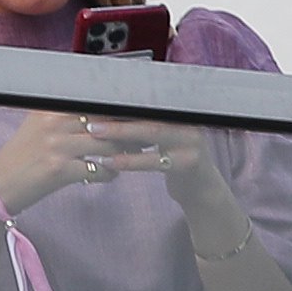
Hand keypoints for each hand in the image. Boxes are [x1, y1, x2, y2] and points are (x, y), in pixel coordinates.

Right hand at [0, 110, 158, 213]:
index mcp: (49, 109)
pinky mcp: (59, 170)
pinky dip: (109, 174)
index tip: (138, 112)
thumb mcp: (39, 126)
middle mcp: (52, 124)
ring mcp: (56, 147)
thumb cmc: (23, 156)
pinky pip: (98, 170)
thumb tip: (106, 110)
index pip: (94, 102)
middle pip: (106, 122)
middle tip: (145, 135)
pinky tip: (109, 174)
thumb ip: (67, 114)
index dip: (120, 107)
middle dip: (130, 131)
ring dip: (125, 153)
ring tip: (132, 155)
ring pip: (107, 146)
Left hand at [85, 115, 226, 199]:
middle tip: (90, 113)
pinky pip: (155, 160)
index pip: (146, 101)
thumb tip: (102, 111)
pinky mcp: (190, 162)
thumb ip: (139, 124)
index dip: (119, 101)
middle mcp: (188, 121)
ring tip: (94, 134)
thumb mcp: (158, 139)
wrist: (201, 189)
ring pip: (152, 132)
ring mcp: (192, 141)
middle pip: (149, 111)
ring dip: (120, 132)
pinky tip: (109, 161)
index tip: (91, 101)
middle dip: (118, 111)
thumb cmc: (170, 160)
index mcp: (178, 112)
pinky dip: (130, 160)